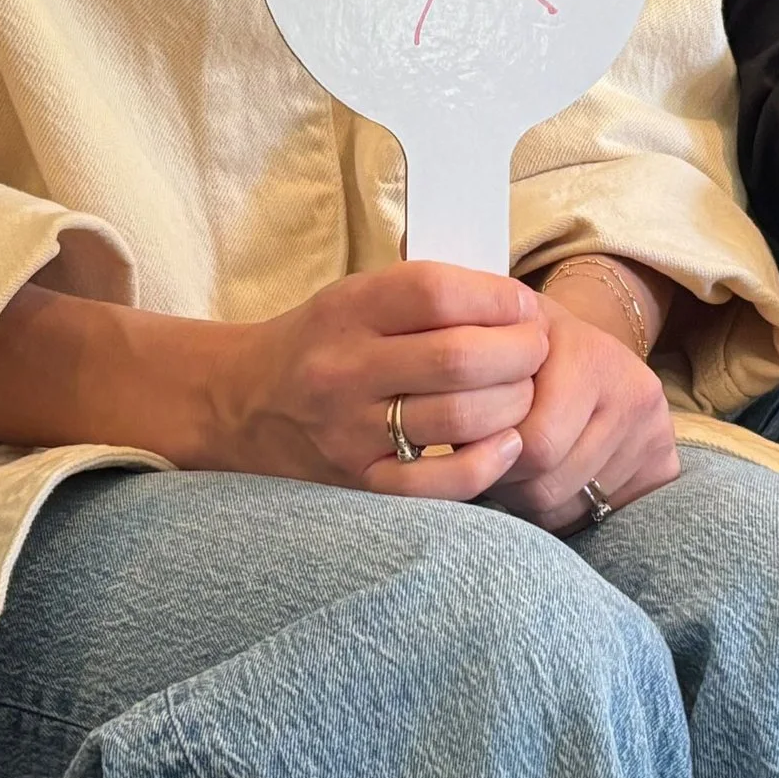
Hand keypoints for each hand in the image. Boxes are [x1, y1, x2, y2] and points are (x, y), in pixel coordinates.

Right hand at [211, 263, 546, 499]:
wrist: (243, 403)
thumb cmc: (321, 342)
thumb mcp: (356, 295)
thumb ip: (426, 295)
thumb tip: (515, 305)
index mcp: (347, 310)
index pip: (437, 294)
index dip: (497, 298)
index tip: (522, 306)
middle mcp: (343, 369)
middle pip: (459, 359)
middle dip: (520, 353)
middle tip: (535, 351)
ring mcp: (349, 432)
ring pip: (460, 418)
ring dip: (513, 404)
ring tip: (522, 392)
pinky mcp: (360, 482)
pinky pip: (439, 483)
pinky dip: (487, 463)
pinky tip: (505, 443)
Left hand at [485, 287, 677, 532]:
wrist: (575, 341)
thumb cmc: (518, 348)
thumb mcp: (490, 350)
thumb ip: (474, 397)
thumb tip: (463, 461)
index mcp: (590, 357)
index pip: (534, 446)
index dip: (491, 455)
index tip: (474, 441)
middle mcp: (635, 391)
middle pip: (550, 485)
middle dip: (509, 483)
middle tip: (493, 461)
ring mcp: (656, 429)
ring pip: (571, 508)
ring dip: (533, 500)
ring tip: (519, 468)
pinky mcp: (666, 462)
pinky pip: (604, 516)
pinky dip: (568, 509)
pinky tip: (555, 477)